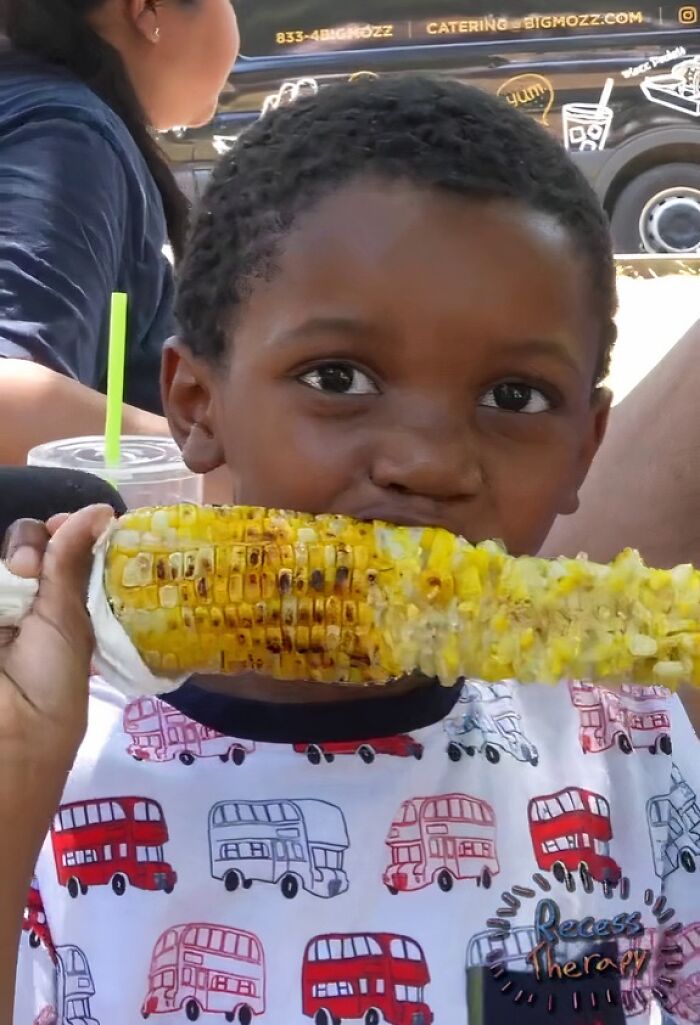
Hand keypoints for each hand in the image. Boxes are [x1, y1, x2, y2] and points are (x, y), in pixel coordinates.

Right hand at [0, 505, 113, 763]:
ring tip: (19, 578)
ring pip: (1, 557)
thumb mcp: (68, 620)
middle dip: (31, 544)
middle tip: (33, 567)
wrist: (7, 736)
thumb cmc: (50, 682)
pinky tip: (7, 592)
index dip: (62, 531)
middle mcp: (25, 599)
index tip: (63, 525)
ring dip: (13, 558)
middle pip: (24, 543)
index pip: (59, 546)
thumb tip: (99, 511)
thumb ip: (72, 562)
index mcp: (60, 602)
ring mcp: (1, 606)